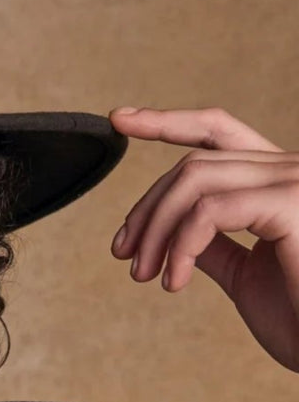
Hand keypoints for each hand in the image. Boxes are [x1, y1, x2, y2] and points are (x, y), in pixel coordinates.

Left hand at [108, 106, 298, 373]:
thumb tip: (176, 230)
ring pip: (194, 180)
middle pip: (193, 163)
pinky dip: (180, 245)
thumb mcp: (245, 274)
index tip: (120, 120)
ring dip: (155, 230)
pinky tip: (174, 280)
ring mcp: (295, 180)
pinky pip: (210, 210)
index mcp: (280, 182)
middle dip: (147, 208)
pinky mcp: (292, 202)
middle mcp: (292, 170)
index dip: (167, 122)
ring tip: (145, 274)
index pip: (218, 132)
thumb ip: (214, 243)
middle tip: (124, 255)